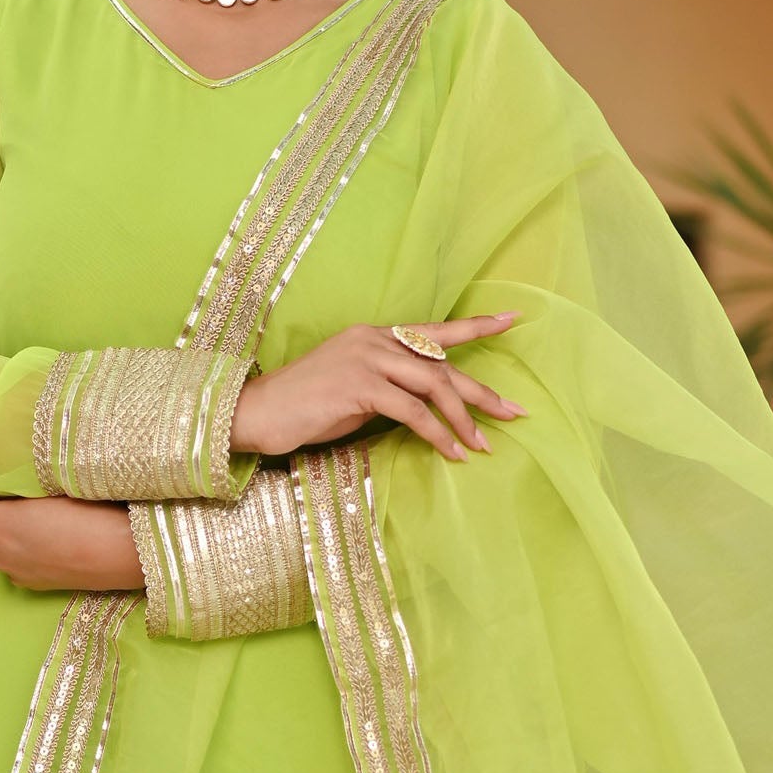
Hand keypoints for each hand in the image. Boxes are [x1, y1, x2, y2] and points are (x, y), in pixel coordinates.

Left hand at [0, 484, 142, 592]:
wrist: (131, 554)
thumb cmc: (96, 512)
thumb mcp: (53, 486)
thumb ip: (20, 488)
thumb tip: (10, 489)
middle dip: (0, 508)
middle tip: (33, 491)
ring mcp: (17, 573)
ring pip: (8, 539)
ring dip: (23, 527)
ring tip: (62, 513)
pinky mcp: (38, 586)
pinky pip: (26, 558)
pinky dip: (38, 545)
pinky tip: (68, 535)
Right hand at [230, 313, 528, 462]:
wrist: (258, 412)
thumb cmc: (304, 406)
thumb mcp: (353, 388)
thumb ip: (388, 385)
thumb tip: (423, 403)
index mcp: (374, 335)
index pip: (434, 330)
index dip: (476, 325)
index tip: (512, 319)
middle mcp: (375, 340)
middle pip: (443, 363)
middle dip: (481, 391)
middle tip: (514, 412)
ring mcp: (367, 360)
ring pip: (433, 386)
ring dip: (463, 419)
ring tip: (482, 444)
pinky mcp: (360, 387)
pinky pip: (412, 412)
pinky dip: (437, 434)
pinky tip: (451, 453)